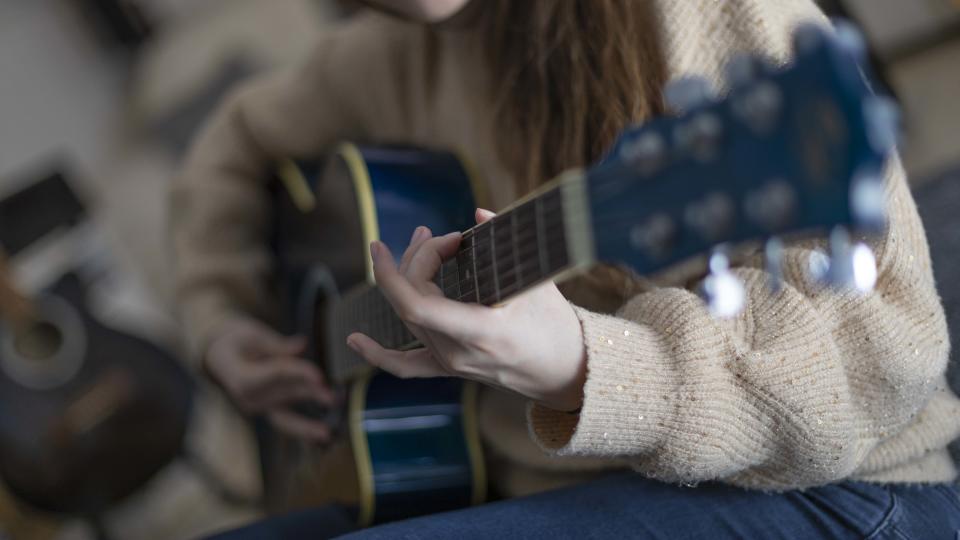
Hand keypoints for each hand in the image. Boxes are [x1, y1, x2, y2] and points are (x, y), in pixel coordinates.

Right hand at [205, 317, 334, 441]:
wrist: (219, 358)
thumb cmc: (235, 342)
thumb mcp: (252, 336)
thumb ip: (278, 345)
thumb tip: (302, 344)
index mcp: (240, 377)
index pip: (275, 374)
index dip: (299, 374)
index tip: (319, 376)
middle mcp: (248, 398)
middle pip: (285, 394)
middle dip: (311, 395)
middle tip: (333, 400)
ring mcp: (257, 407)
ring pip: (288, 412)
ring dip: (311, 415)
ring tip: (331, 427)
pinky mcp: (266, 410)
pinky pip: (288, 420)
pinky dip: (305, 427)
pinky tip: (322, 436)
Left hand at [346, 209, 586, 411]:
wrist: (568, 373)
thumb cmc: (558, 327)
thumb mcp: (539, 281)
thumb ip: (508, 244)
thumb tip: (479, 213)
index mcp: (481, 332)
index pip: (417, 304)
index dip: (399, 269)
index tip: (400, 239)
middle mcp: (458, 353)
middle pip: (411, 301)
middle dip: (418, 258)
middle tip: (445, 235)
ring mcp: (451, 364)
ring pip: (408, 319)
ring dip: (407, 278)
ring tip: (421, 242)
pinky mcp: (450, 369)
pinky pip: (406, 366)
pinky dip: (379, 353)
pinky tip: (354, 340)